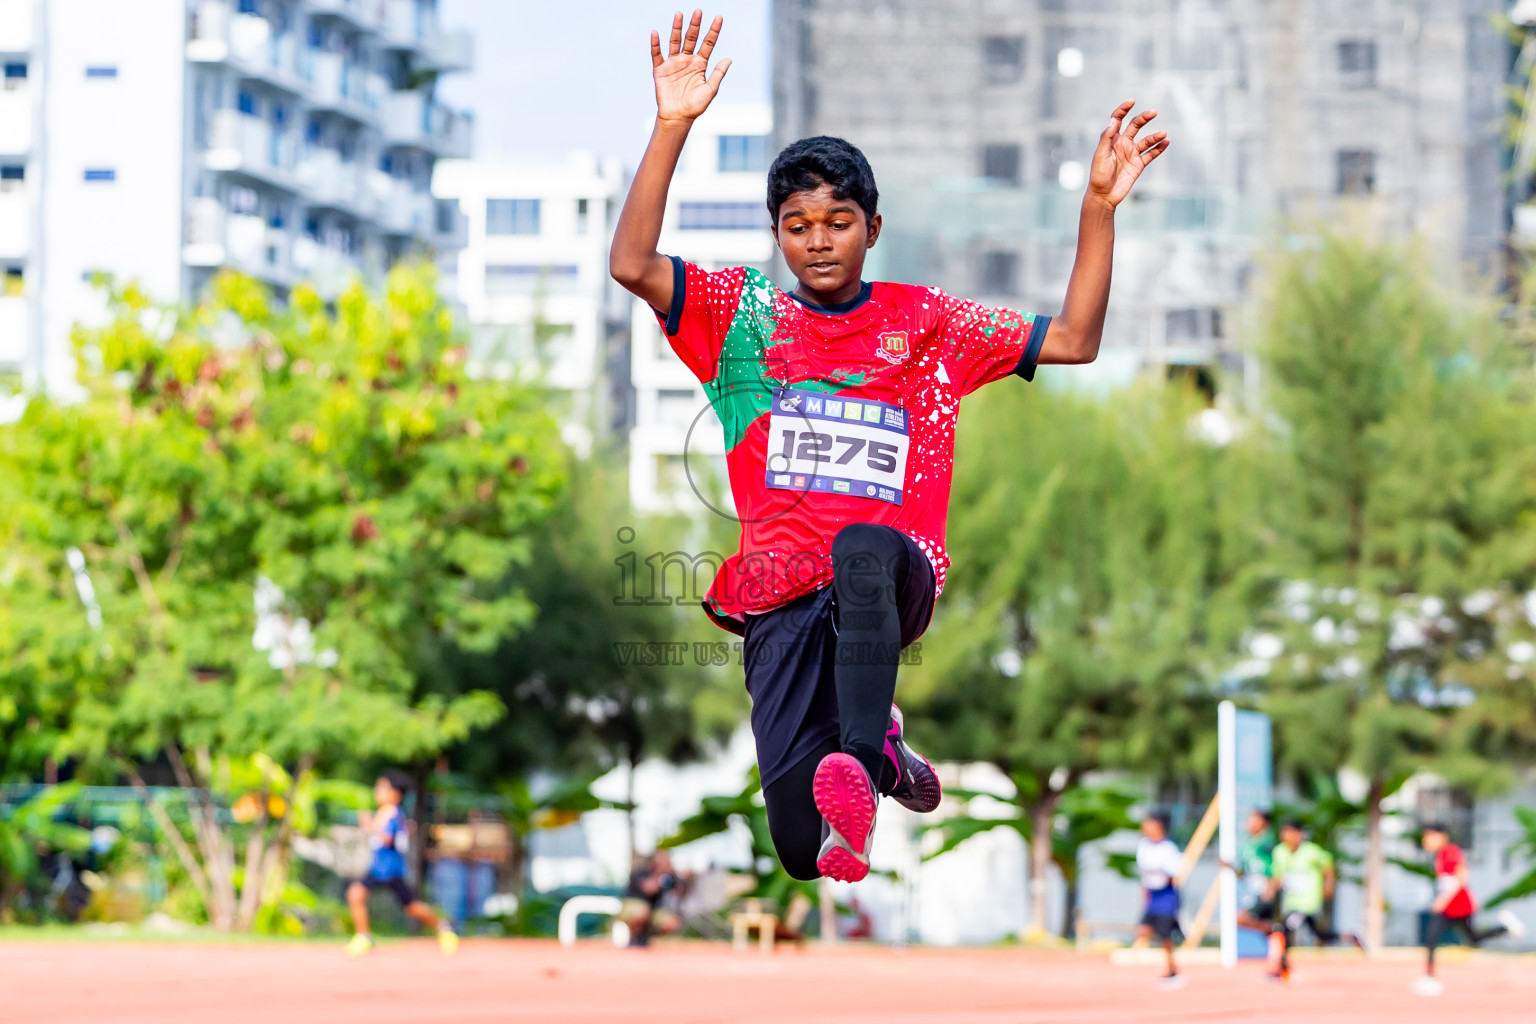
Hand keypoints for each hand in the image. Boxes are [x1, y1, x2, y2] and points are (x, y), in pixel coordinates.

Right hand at [651, 10, 730, 126]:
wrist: (678, 117)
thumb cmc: (695, 106)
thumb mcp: (710, 89)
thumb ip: (718, 73)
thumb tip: (729, 58)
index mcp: (700, 64)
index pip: (708, 43)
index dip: (713, 31)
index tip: (719, 17)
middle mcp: (687, 60)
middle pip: (691, 38)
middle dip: (695, 25)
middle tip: (698, 11)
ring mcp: (673, 63)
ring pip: (675, 41)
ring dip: (677, 28)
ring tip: (679, 14)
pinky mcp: (660, 69)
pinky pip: (657, 54)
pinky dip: (655, 44)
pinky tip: (656, 33)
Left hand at [1086, 100, 1168, 209]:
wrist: (1104, 195)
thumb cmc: (1098, 175)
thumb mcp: (1100, 155)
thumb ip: (1106, 137)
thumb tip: (1113, 120)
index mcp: (1112, 139)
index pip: (1118, 119)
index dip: (1123, 109)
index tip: (1132, 101)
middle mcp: (1123, 144)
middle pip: (1135, 126)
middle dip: (1144, 118)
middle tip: (1153, 112)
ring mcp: (1132, 154)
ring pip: (1146, 140)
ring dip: (1155, 136)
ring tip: (1163, 134)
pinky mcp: (1138, 165)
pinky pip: (1151, 154)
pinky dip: (1159, 148)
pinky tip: (1166, 142)